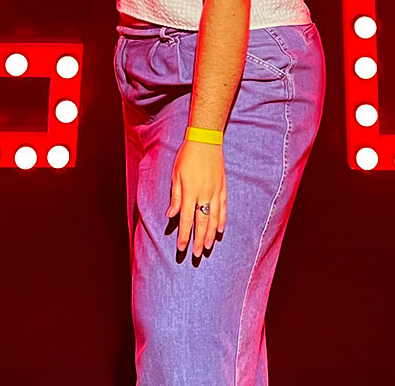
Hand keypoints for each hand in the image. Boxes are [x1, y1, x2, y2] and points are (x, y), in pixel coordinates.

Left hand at [168, 139, 226, 258]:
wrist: (205, 140)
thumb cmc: (187, 156)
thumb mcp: (176, 175)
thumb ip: (175, 197)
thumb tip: (171, 215)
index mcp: (190, 192)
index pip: (186, 220)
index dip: (184, 236)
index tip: (181, 248)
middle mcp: (204, 194)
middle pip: (201, 223)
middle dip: (199, 240)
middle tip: (197, 254)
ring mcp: (215, 191)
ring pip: (214, 218)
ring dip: (211, 234)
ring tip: (208, 246)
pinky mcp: (222, 187)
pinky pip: (223, 207)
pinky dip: (221, 220)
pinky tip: (220, 230)